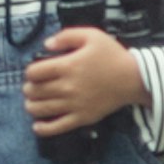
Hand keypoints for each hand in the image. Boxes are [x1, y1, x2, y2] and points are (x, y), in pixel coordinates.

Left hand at [24, 25, 145, 135]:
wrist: (134, 78)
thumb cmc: (112, 55)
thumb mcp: (91, 35)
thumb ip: (66, 36)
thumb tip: (47, 45)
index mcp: (67, 66)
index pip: (34, 72)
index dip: (30, 72)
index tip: (34, 72)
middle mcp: (67, 87)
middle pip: (34, 91)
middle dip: (29, 88)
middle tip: (32, 87)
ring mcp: (74, 104)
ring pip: (41, 109)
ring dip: (31, 106)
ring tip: (32, 102)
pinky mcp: (82, 118)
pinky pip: (58, 127)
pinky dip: (43, 128)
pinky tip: (37, 126)